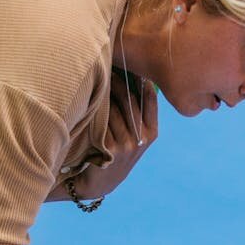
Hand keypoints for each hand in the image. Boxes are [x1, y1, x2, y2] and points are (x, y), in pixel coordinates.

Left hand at [73, 70, 157, 197]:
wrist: (99, 182)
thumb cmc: (114, 152)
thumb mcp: (133, 137)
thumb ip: (137, 114)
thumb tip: (134, 77)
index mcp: (152, 133)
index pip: (150, 99)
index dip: (141, 79)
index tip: (132, 62)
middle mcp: (143, 139)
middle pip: (132, 101)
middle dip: (120, 80)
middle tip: (109, 62)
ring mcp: (128, 145)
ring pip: (117, 108)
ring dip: (107, 90)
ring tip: (99, 74)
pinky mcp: (113, 149)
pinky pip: (105, 119)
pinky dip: (99, 106)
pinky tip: (92, 95)